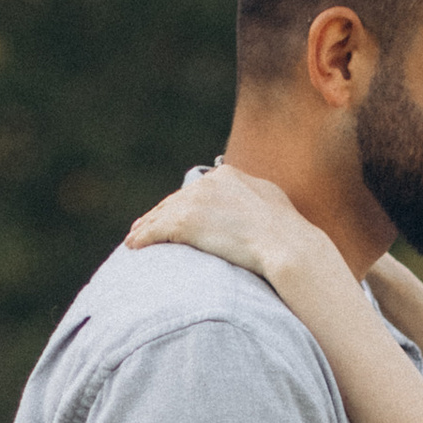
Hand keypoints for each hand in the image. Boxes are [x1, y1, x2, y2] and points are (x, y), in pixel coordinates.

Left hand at [125, 164, 325, 286]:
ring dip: (145, 227)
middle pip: (176, 200)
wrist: (287, 246)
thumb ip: (254, 197)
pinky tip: (133, 246)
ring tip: (134, 238)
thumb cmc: (288, 234)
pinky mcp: (184, 223)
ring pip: (161, 215)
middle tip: (145, 226)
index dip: (184, 205)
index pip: (197, 191)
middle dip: (160, 214)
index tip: (175, 214)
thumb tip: (254, 201)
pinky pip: (154, 230)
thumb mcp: (272, 202)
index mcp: (228, 176)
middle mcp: (208, 184)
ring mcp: (194, 202)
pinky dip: (141, 238)